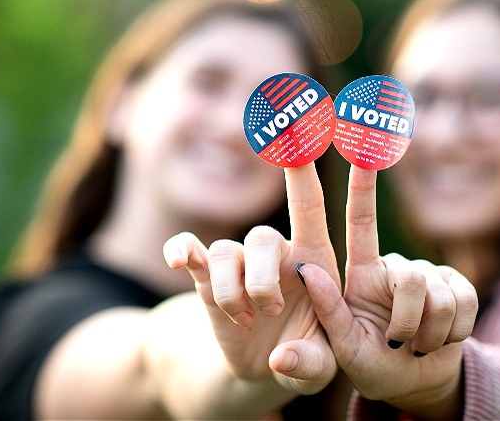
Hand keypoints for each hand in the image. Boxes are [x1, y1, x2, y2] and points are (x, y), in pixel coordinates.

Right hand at [163, 163, 339, 394]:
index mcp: (312, 260)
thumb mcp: (321, 367)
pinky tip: (178, 260)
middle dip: (261, 278)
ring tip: (243, 320)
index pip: (308, 206)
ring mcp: (238, 265)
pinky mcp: (207, 280)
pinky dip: (182, 250)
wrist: (267, 367)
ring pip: (225, 253)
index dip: (302, 170)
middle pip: (261, 237)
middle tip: (270, 311)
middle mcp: (274, 253)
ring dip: (230, 290)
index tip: (297, 131)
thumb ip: (311, 364)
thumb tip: (281, 358)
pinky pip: (190, 252)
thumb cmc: (308, 356)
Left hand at [299, 166, 478, 418]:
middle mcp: (394, 267)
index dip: (363, 187)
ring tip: (417, 345)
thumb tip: (304, 268)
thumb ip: (326, 310)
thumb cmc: (371, 366)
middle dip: (409, 320)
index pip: (361, 223)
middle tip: (400, 343)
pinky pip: (466, 301)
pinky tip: (441, 341)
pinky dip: (454, 332)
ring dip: (431, 332)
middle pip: (411, 276)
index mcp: (361, 274)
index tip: (363, 149)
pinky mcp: (458, 287)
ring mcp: (429, 275)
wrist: (415, 383)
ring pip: (439, 293)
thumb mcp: (343, 346)